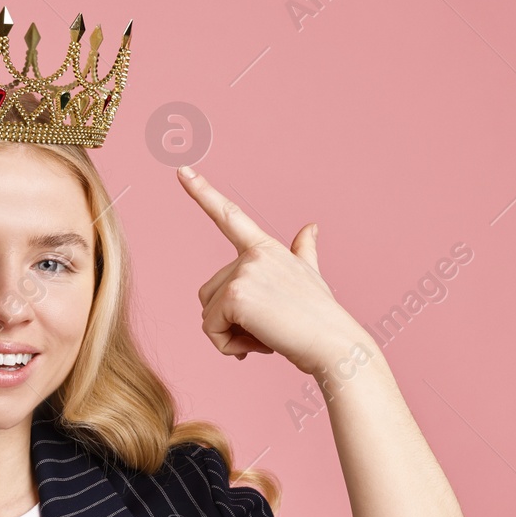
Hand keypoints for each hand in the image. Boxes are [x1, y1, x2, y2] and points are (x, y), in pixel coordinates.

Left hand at [177, 165, 372, 374]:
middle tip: (266, 330)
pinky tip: (257, 345)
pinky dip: (226, 346)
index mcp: (265, 248)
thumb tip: (311, 226)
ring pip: (208, 313)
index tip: (182, 171)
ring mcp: (243, 272)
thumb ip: (304, 251)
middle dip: (229, 320)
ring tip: (265, 336)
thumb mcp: (311, 276)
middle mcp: (252, 255)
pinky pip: (210, 329)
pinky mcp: (235, 295)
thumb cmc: (322, 316)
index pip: (229, 216)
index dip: (202, 192)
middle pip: (209, 293)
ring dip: (229, 334)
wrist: (333, 345)